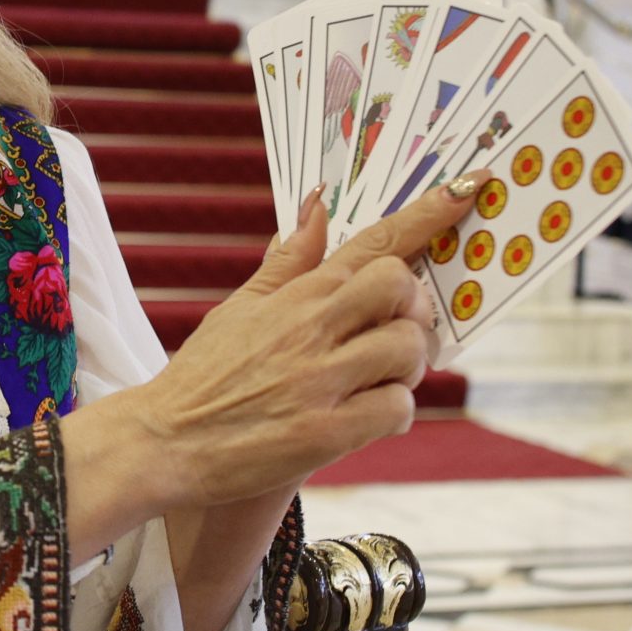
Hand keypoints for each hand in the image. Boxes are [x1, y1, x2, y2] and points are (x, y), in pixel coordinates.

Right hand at [113, 176, 483, 511]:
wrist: (165, 443)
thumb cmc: (204, 374)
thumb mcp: (241, 307)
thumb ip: (288, 260)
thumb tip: (317, 205)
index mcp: (295, 296)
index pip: (373, 243)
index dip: (428, 215)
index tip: (466, 188)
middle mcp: (310, 331)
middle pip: (402, 290)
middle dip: (415, 310)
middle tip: (397, 332)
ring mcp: (318, 381)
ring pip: (407, 352)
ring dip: (408, 368)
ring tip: (380, 380)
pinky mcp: (323, 434)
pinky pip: (395, 410)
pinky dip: (394, 413)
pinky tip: (368, 417)